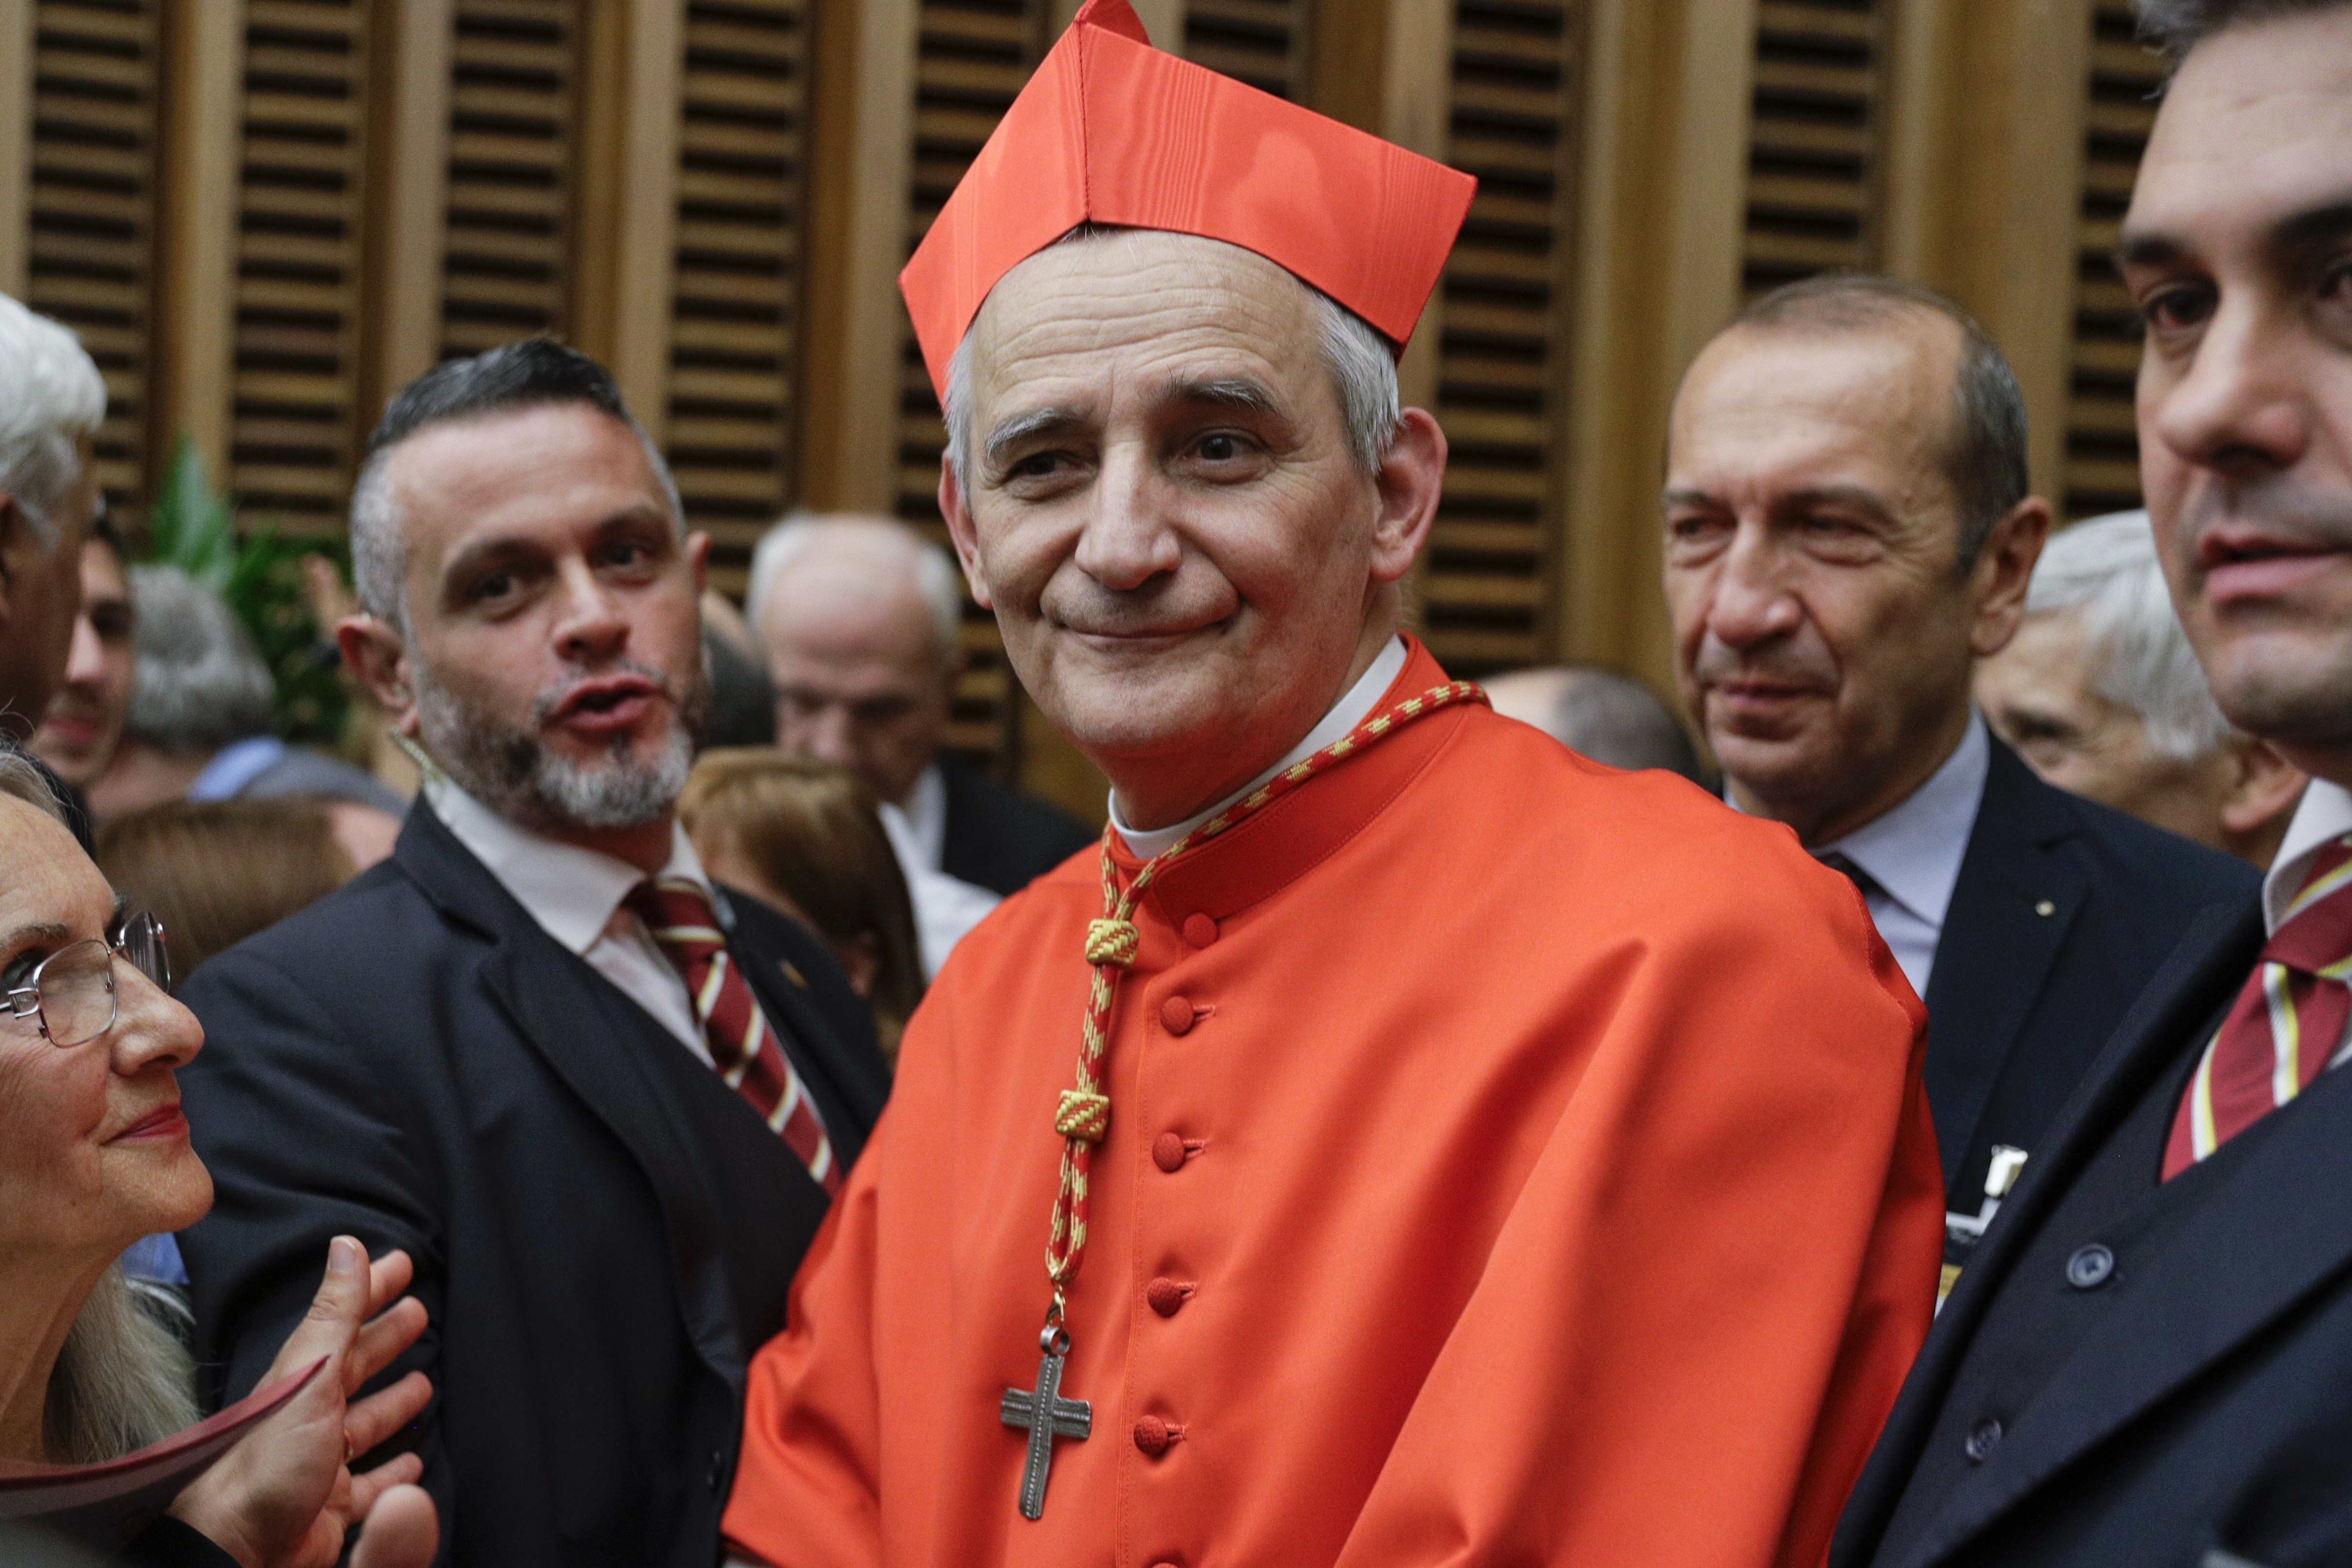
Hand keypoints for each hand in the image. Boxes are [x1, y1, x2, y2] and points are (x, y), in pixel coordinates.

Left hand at [169, 1237, 435, 1567]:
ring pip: (365, 1425)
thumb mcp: (309, 1376)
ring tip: (424, 1382)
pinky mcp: (331, 1510)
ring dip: (393, 1402)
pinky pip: (370, 1483)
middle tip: (419, 1313)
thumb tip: (348, 1245)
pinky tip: (412, 1462)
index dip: (372, 1291)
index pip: (343, 1323)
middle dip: (387, 1340)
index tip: (402, 1264)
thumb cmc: (267, 1462)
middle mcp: (308, 1419)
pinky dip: (393, 1470)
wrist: (237, 1548)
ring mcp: (319, 1464)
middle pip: (355, 1370)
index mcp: (301, 1382)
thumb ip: (334, 1314)